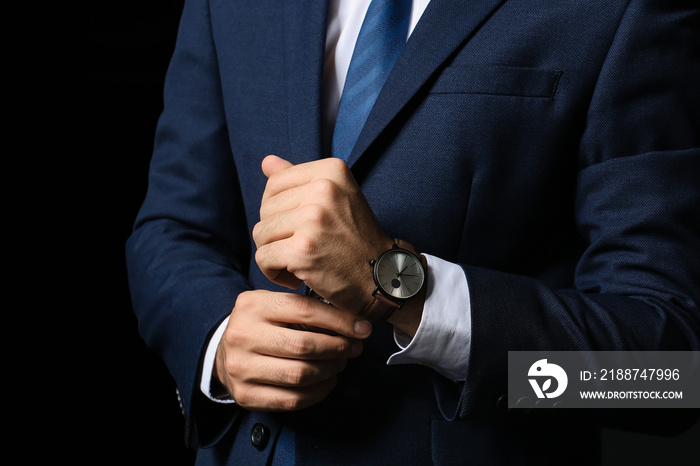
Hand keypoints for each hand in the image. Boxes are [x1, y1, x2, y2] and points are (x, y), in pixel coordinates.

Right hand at [215, 290, 371, 410]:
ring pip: (300, 375)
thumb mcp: (274, 305)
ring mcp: (241, 368)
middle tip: (353, 348)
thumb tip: (352, 322)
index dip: (340, 321)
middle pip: (303, 345)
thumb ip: (305, 308)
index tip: (362, 328)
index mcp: (252, 305)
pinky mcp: (246, 395)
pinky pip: (293, 400)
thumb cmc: (260, 325)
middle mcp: (242, 335)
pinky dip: (318, 392)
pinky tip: (327, 381)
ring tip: (340, 363)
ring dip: (330, 370)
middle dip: (338, 348)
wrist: (223, 352)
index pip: (305, 310)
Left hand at [253, 155, 393, 311]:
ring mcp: (314, 219)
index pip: (275, 183)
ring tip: (299, 261)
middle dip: (276, 232)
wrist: (381, 278)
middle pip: (266, 208)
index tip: (297, 226)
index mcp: (332, 170)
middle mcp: (324, 189)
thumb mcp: (336, 198)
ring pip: (261, 233)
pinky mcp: (303, 250)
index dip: (277, 209)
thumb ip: (300, 179)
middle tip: (302, 247)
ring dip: (273, 253)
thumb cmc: (355, 240)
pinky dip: (273, 272)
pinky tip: (295, 277)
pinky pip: (263, 258)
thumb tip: (267, 161)